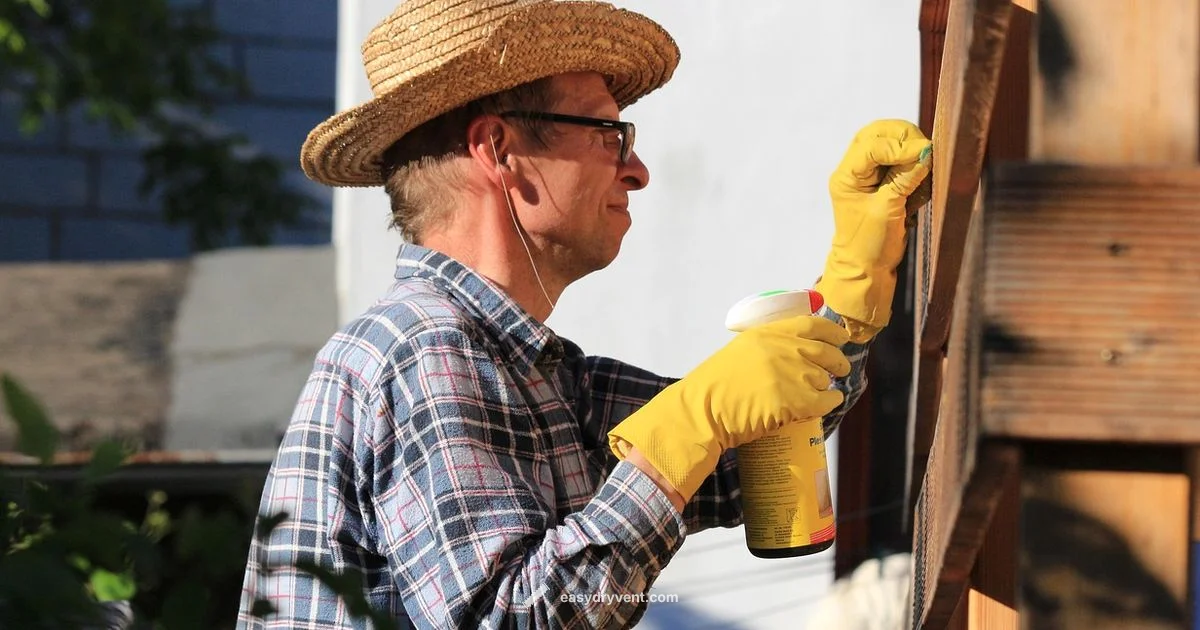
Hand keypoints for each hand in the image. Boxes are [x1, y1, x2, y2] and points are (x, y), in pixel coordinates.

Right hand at [608, 315, 849, 500]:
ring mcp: (791, 375)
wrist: (703, 412)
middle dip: (837, 360)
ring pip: (824, 377)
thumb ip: (766, 348)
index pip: (811, 324)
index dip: (831, 331)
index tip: (840, 337)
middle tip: (839, 368)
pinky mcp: (795, 401)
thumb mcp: (739, 352)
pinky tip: (830, 402)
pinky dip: (831, 401)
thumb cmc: (714, 387)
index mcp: (767, 334)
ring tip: (825, 389)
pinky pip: (826, 400)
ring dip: (828, 383)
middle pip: (824, 351)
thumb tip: (792, 354)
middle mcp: (782, 349)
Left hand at [815, 120, 931, 342]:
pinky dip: (914, 167)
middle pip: (879, 133)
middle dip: (905, 138)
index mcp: (846, 175)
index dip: (900, 145)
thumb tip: (926, 151)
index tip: (925, 153)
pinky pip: (901, 160)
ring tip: (922, 175)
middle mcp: (855, 169)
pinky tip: (918, 189)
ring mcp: (869, 174)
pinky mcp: (883, 181)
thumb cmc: (869, 245)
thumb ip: (905, 179)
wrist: (866, 270)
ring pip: (891, 142)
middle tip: (926, 154)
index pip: (872, 144)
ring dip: (911, 152)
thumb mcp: (887, 211)